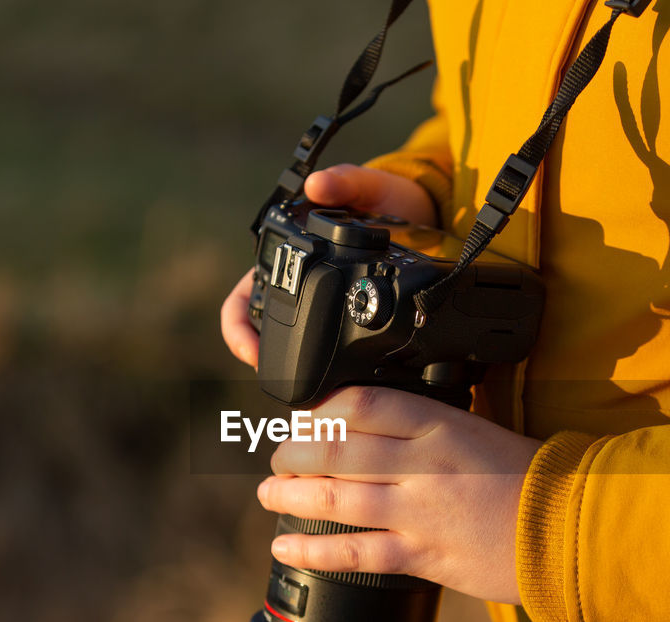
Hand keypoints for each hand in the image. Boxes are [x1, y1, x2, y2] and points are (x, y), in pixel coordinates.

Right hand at [220, 165, 437, 368]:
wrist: (429, 219)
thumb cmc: (387, 201)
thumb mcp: (369, 188)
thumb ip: (346, 183)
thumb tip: (317, 184)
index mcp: (285, 260)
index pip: (245, 301)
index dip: (240, 328)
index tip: (252, 351)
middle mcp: (297, 290)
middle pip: (265, 336)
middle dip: (266, 362)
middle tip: (282, 382)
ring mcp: (324, 310)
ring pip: (296, 351)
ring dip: (297, 371)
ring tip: (313, 390)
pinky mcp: (353, 325)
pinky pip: (336, 357)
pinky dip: (334, 373)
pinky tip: (346, 384)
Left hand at [255, 386, 541, 603]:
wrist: (572, 526)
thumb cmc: (529, 476)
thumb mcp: (478, 429)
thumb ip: (427, 425)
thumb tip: (370, 424)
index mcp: (440, 423)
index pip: (361, 405)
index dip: (319, 410)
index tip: (303, 417)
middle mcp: (424, 462)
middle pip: (336, 449)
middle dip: (294, 452)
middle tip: (277, 455)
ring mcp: (421, 510)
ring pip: (335, 498)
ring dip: (291, 495)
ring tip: (270, 492)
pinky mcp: (424, 555)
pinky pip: (355, 551)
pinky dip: (313, 549)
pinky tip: (285, 546)